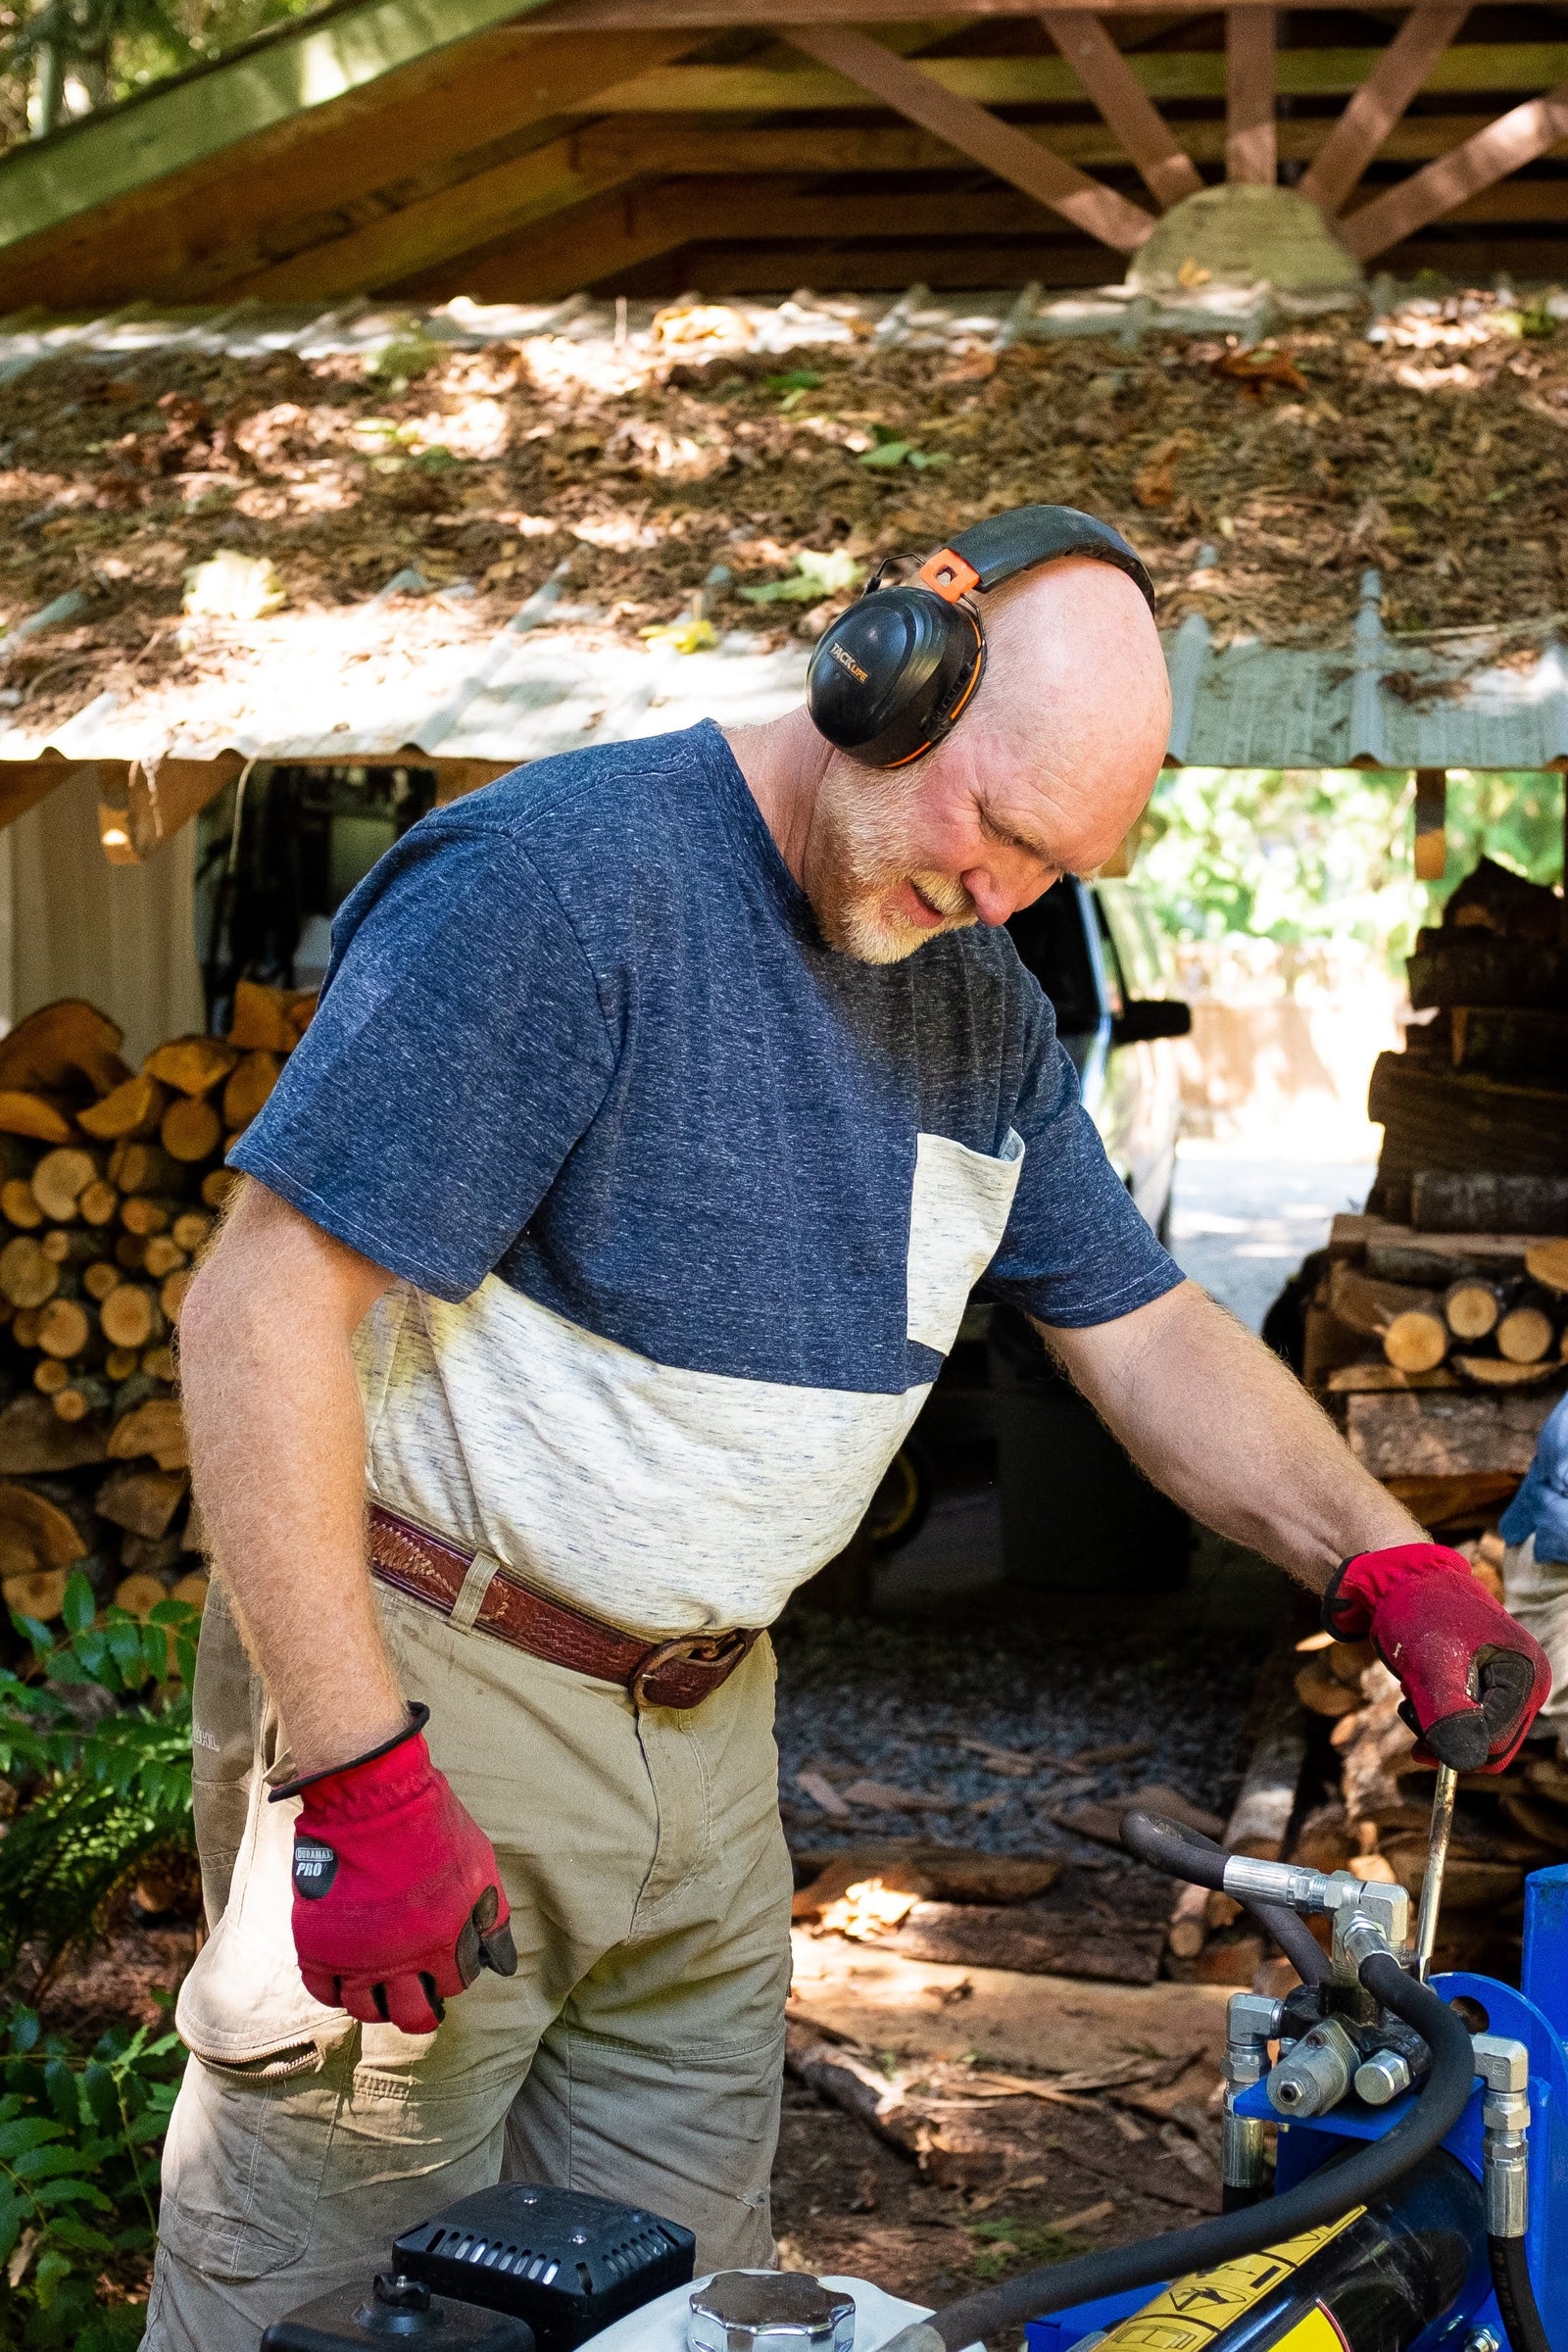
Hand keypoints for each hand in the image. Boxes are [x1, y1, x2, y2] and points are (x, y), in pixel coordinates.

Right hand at [270, 1703, 516, 2032]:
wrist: (371, 1797)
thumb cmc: (432, 1824)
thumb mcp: (480, 1868)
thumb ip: (492, 1921)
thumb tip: (501, 1963)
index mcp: (445, 1943)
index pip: (453, 1986)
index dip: (451, 1975)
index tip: (443, 1963)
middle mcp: (400, 1961)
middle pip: (412, 2017)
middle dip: (419, 2009)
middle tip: (415, 1994)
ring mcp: (356, 1957)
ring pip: (366, 2011)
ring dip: (377, 2003)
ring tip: (381, 1985)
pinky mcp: (318, 1946)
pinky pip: (323, 1993)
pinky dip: (335, 1990)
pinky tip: (347, 1974)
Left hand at [1325, 1543, 1551, 1771]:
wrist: (1403, 1579)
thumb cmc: (1420, 1611)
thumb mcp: (1431, 1663)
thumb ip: (1449, 1714)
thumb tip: (1464, 1761)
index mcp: (1526, 1675)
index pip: (1495, 1743)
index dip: (1453, 1744)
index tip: (1413, 1725)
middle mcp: (1526, 1684)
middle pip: (1488, 1745)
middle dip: (1444, 1733)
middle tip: (1409, 1706)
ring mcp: (1507, 1687)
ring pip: (1472, 1737)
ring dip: (1435, 1723)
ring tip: (1412, 1689)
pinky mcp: (1485, 1687)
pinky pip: (1464, 1722)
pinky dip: (1435, 1714)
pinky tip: (1417, 1688)